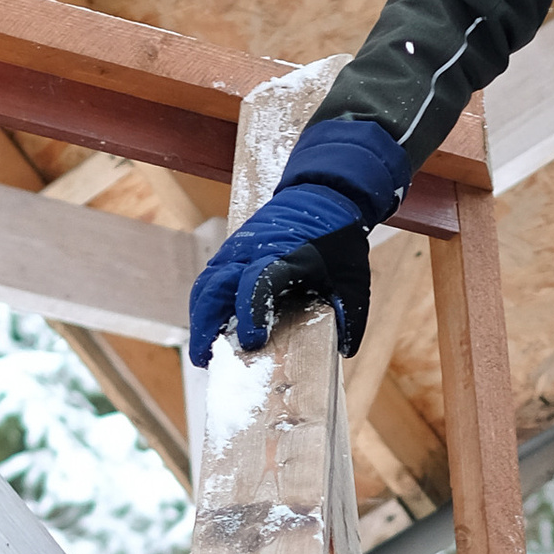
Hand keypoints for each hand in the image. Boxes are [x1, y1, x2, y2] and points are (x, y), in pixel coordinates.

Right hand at [187, 116, 410, 361]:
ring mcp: (238, 249)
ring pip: (206, 284)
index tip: (251, 341)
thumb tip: (344, 349)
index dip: (250, 314)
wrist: (322, 195)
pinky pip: (210, 278)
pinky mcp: (231, 250)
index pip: (257, 286)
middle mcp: (253, 252)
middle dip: (206, 324)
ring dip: (200, 316)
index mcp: (284, 258)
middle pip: (216, 288)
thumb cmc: (338, 241)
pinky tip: (210, 327)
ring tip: (203, 349)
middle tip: (205, 358)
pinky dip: (204, 303)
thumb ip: (350, 316)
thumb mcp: (353, 280)